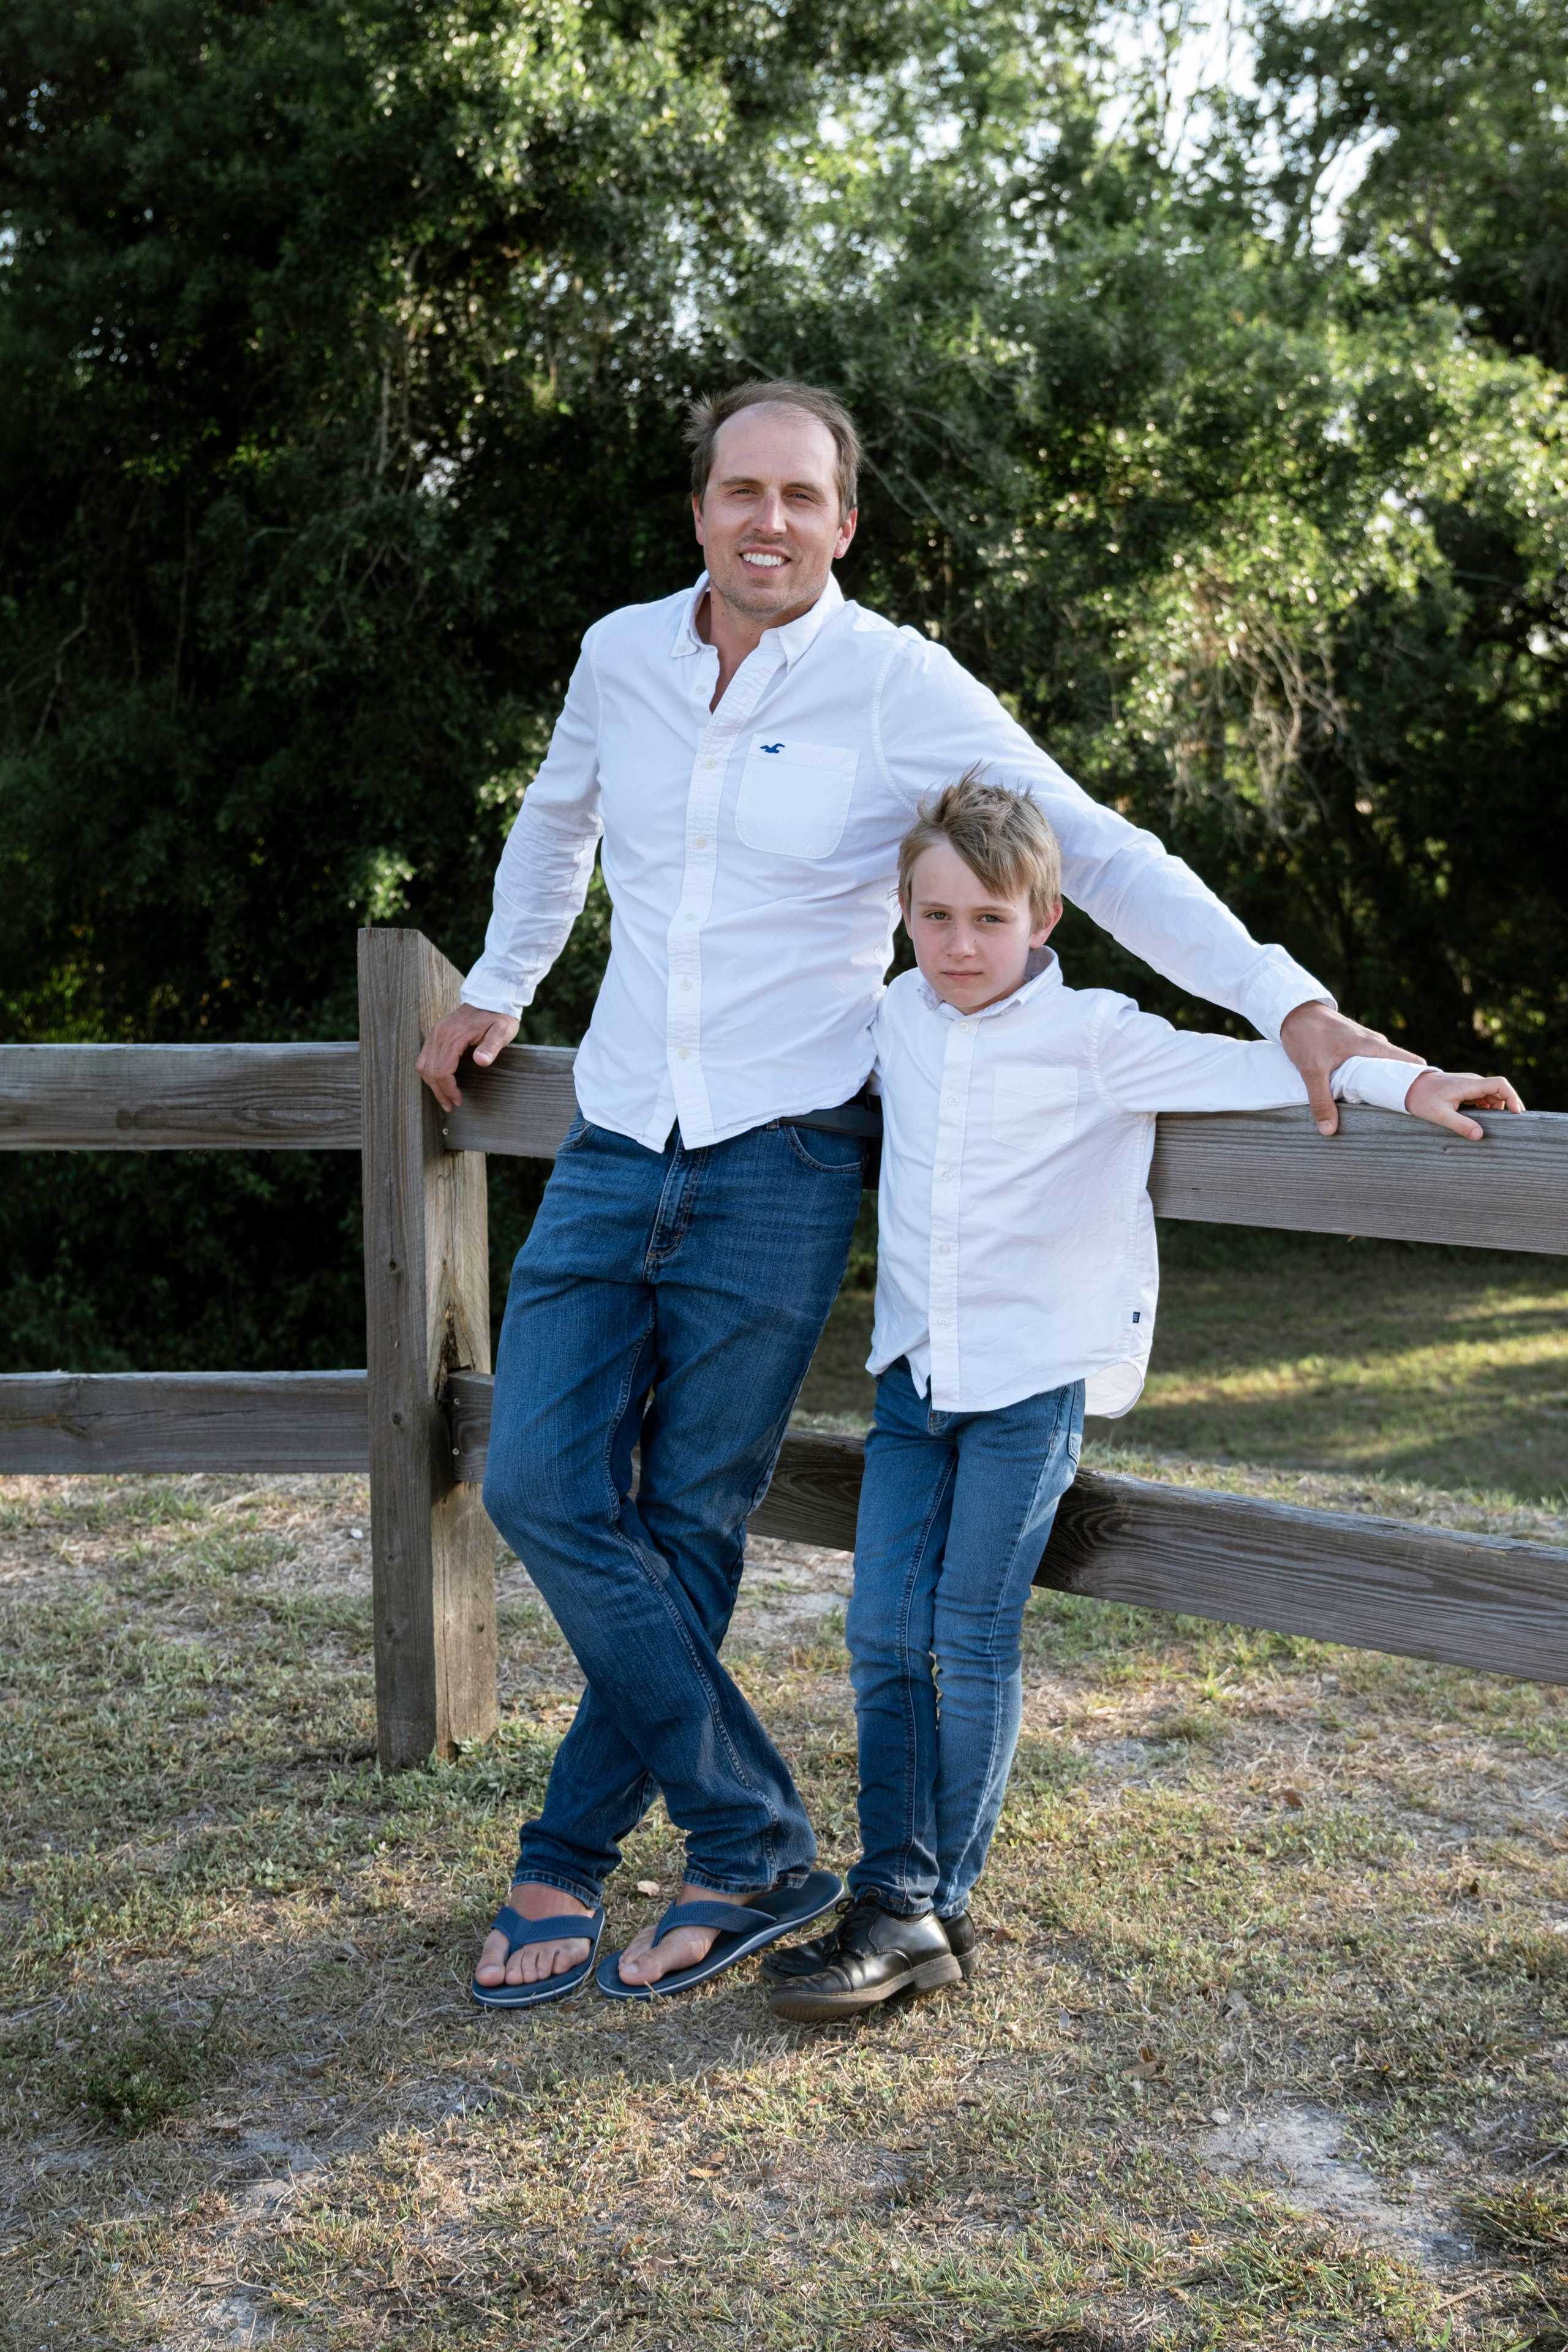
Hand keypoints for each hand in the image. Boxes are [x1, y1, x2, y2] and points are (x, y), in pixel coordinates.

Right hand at [415, 1003, 519, 1111]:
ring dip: (431, 1083)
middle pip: (430, 1070)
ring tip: (444, 1098)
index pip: (442, 1070)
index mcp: (454, 1036)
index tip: (458, 1101)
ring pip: (423, 1064)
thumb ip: (491, 1047)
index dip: (448, 1089)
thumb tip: (481, 1062)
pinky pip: (425, 1056)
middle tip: (450, 1106)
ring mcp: (436, 1032)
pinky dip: (430, 1071)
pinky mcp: (436, 1033)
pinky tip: (440, 1081)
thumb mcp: (502, 1032)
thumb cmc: (498, 1017)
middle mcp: (440, 1034)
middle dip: (439, 1091)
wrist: (491, 998)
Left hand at [1280, 1001, 1424, 1135]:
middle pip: (1400, 1070)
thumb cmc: (1307, 1035)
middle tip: (1401, 1115)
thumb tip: (1328, 1130)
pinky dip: (1369, 1080)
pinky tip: (1360, 1096)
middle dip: (1401, 1090)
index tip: (1423, 1103)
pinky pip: (1370, 1067)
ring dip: (1382, 1087)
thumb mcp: (1312, 1070)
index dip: (1421, 1082)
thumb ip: (1321, 1100)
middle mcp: (1376, 1045)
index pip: (1413, 1064)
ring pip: (1383, 1069)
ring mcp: (1366, 1046)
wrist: (1294, 1013)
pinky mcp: (1355, 1048)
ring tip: (1382, 1110)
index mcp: (1375, 1047)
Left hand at [1405, 1069, 1524, 1138]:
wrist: (1408, 1086)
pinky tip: (1484, 1121)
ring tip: (1497, 1126)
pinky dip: (1487, 1109)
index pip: (1500, 1084)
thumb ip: (1460, 1125)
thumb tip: (1480, 1135)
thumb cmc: (1422, 1099)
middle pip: (1499, 1091)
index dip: (1512, 1097)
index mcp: (1469, 1084)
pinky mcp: (1465, 1091)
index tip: (1517, 1114)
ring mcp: (1470, 1086)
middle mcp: (1472, 1082)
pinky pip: (1483, 1098)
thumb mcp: (1440, 1115)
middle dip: (1507, 1106)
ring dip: (1496, 1109)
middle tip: (1511, 1125)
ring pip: (1492, 1095)